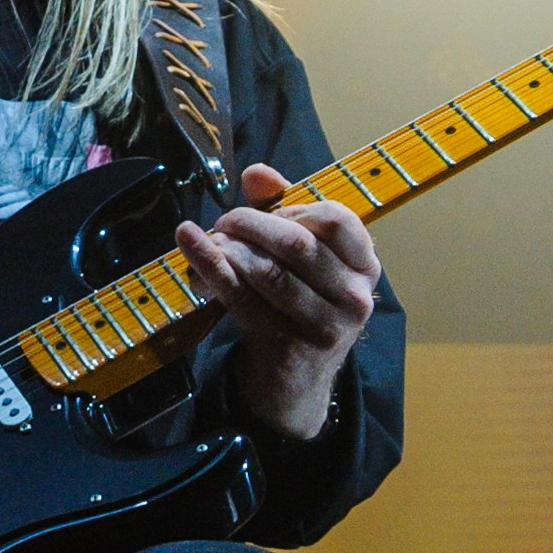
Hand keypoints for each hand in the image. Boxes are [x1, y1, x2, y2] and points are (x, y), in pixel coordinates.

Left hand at [177, 161, 378, 440]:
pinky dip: (210, 266)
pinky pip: (241, 298)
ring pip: (267, 271)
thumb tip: (257, 173)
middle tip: (225, 221)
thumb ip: (283, 207)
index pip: (338, 219)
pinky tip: (189, 244)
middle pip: (296, 243)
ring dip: (228, 247)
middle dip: (250, 223)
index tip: (269, 211)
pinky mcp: (287, 345)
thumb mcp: (303, 256)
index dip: (295, 206)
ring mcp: (323, 325)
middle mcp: (352, 296)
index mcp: (364, 266)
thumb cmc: (300, 301)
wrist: (296, 380)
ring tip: (210, 239)